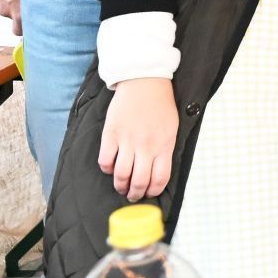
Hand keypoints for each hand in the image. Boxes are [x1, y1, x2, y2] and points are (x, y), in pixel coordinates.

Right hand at [98, 77, 178, 199]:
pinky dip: (106, 169)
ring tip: (120, 186)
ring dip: (120, 185)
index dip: (153, 191)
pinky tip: (110, 167)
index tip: (148, 194)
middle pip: (139, 181)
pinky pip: (105, 161)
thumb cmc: (160, 106)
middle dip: (135, 194)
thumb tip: (158, 173)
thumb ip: (165, 150)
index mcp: (164, 146)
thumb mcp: (172, 129)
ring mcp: (128, 140)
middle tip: (132, 195)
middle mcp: (146, 146)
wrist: (145, 82)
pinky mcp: (111, 134)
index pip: (160, 179)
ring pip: (121, 175)